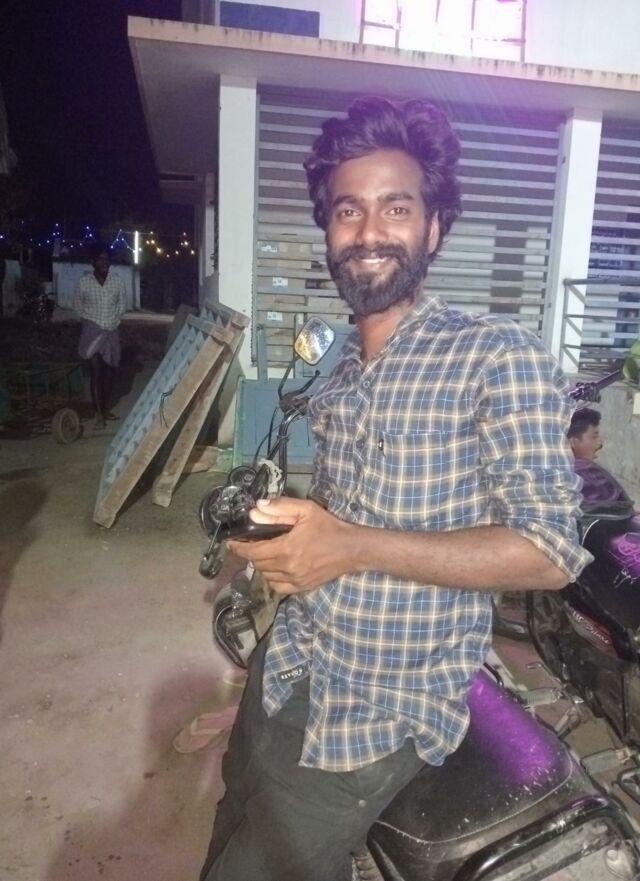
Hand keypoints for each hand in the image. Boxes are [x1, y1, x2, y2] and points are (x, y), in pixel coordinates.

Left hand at [227, 498, 359, 593]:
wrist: (351, 549)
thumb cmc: (329, 527)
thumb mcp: (306, 510)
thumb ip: (280, 508)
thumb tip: (256, 509)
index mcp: (286, 548)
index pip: (253, 551)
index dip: (238, 548)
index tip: (230, 543)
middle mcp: (287, 567)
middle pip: (257, 564)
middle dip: (251, 554)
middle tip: (251, 543)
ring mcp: (295, 580)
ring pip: (266, 576)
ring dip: (261, 565)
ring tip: (264, 554)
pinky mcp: (302, 588)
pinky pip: (277, 587)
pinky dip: (272, 578)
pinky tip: (276, 568)